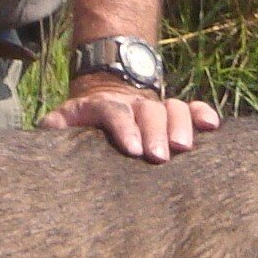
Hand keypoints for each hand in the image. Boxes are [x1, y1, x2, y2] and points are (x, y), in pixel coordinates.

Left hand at [40, 74, 219, 162]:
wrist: (102, 100)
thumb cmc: (82, 125)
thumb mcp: (62, 122)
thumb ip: (54, 128)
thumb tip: (46, 136)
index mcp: (102, 106)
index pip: (113, 111)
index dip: (124, 127)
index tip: (133, 149)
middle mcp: (132, 103)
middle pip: (147, 110)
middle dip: (155, 132)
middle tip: (160, 157)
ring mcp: (154, 105)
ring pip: (172, 107)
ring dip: (181, 125)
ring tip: (184, 148)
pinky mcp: (172, 113)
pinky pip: (191, 108)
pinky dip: (202, 114)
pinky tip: (212, 126)